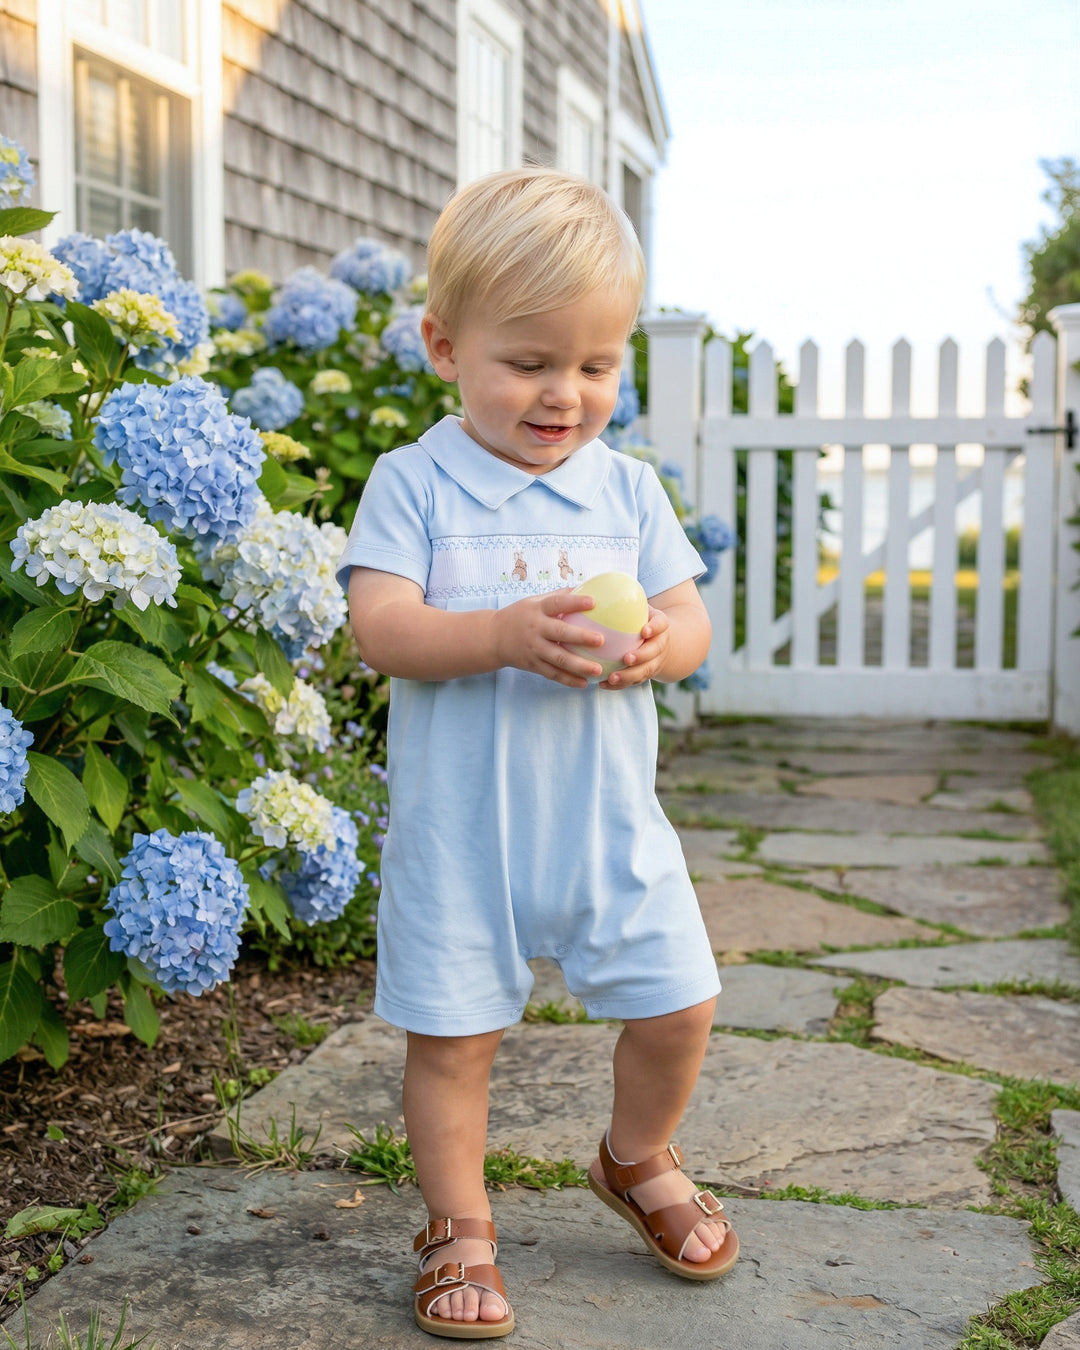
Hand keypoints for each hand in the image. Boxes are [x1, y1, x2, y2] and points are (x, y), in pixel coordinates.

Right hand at [491, 588, 605, 686]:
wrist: (493, 638)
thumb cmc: (521, 615)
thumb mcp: (535, 601)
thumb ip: (559, 596)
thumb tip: (589, 588)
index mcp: (538, 610)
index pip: (557, 603)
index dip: (574, 602)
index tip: (593, 602)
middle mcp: (536, 629)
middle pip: (560, 633)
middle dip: (581, 637)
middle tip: (601, 640)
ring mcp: (534, 649)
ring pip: (558, 659)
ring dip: (579, 665)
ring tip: (598, 670)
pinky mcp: (533, 665)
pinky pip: (552, 674)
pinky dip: (568, 680)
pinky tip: (584, 683)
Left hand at [601, 606, 670, 689]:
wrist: (662, 641)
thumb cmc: (642, 619)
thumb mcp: (639, 607)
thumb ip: (624, 601)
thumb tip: (594, 589)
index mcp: (660, 626)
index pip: (661, 624)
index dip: (654, 628)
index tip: (644, 631)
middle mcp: (660, 645)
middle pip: (654, 652)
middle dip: (641, 657)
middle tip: (626, 658)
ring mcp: (654, 661)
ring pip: (644, 671)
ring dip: (629, 676)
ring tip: (612, 678)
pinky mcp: (645, 673)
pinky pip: (634, 681)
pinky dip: (620, 685)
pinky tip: (603, 684)